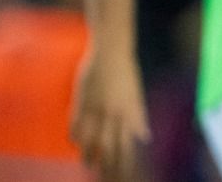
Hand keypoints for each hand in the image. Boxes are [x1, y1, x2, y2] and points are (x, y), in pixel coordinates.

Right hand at [71, 49, 148, 178]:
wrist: (110, 51)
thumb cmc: (126, 72)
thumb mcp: (136, 94)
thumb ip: (139, 116)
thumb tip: (145, 136)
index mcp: (128, 111)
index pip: (126, 143)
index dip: (123, 160)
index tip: (122, 172)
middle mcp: (112, 112)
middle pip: (107, 145)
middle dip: (105, 162)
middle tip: (102, 173)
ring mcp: (95, 108)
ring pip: (89, 139)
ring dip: (88, 153)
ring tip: (89, 163)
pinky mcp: (81, 101)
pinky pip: (76, 125)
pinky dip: (76, 136)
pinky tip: (77, 142)